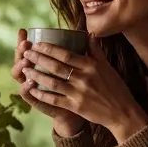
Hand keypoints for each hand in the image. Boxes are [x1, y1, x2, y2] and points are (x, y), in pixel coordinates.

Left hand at [21, 34, 147, 143]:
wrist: (122, 113)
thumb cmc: (115, 88)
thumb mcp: (107, 67)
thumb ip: (95, 51)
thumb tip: (89, 34)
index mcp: (91, 66)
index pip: (66, 54)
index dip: (49, 49)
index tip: (37, 44)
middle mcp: (84, 78)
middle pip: (56, 66)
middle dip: (38, 59)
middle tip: (26, 53)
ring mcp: (79, 93)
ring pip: (52, 82)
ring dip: (36, 75)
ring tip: (25, 69)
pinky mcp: (75, 106)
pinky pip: (54, 99)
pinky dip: (42, 94)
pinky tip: (32, 89)